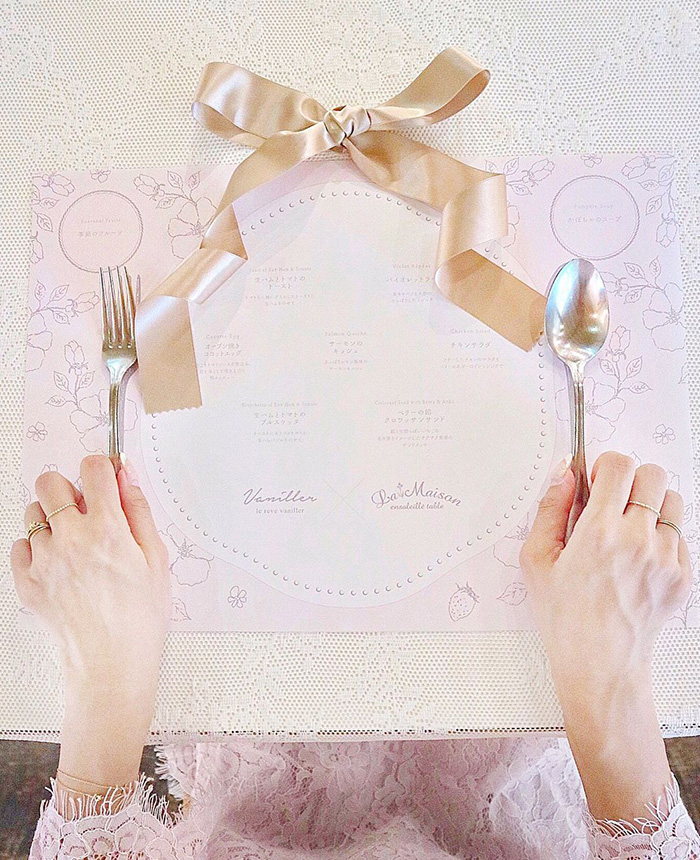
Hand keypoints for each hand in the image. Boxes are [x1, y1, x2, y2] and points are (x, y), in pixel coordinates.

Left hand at [11, 455, 169, 794]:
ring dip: (51, 519)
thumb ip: (139, 511)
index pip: (93, 468)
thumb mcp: (156, 559)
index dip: (102, 465)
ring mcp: (43, 560)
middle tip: (85, 509)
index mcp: (107, 528)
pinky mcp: (26, 582)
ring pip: (32, 513)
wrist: (110, 666)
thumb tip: (126, 476)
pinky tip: (59, 565)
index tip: (107, 475)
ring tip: (73, 542)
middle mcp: (69, 538)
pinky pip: (19, 546)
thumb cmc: (140, 618)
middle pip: (50, 482)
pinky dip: (35, 549)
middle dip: (68, 487)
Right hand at [521, 451, 690, 690]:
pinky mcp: (683, 576)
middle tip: (613, 503)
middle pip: (654, 475)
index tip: (595, 482)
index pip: (620, 465)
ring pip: (673, 502)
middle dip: (631, 481)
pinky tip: (638, 559)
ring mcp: (666, 558)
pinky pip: (680, 535)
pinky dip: (661, 537)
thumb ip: (550, 509)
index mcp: (599, 532)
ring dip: (651, 506)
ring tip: (629, 530)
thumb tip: (564, 474)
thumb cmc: (565, 617)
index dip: (605, 466)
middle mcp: (639, 540)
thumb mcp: (537, 560)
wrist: (600, 665)